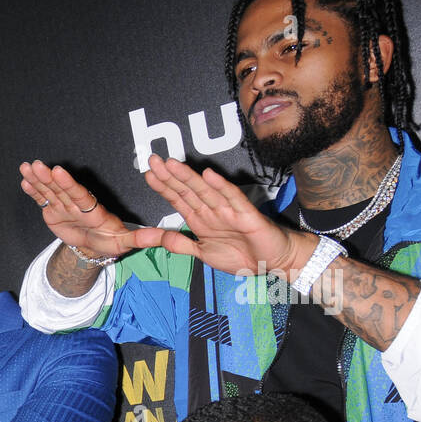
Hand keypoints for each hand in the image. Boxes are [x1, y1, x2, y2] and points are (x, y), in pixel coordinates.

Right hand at [19, 159, 136, 258]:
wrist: (94, 245)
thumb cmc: (110, 241)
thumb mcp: (126, 242)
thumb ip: (141, 238)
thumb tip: (162, 237)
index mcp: (92, 211)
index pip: (80, 196)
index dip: (69, 185)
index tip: (60, 172)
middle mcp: (76, 205)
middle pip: (62, 189)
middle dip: (49, 178)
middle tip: (38, 165)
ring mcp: (64, 206)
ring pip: (51, 191)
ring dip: (39, 179)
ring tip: (26, 167)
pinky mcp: (54, 210)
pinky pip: (43, 199)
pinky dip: (34, 191)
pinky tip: (24, 180)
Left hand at [135, 155, 316, 275]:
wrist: (272, 262)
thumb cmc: (241, 255)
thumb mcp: (203, 254)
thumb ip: (181, 245)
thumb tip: (158, 238)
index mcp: (201, 219)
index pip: (179, 199)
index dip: (163, 187)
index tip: (148, 174)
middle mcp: (212, 211)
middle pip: (187, 190)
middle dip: (169, 176)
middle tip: (153, 160)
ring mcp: (229, 211)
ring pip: (205, 191)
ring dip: (188, 178)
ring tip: (171, 164)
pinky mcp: (247, 215)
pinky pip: (232, 199)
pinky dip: (221, 187)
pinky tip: (209, 175)